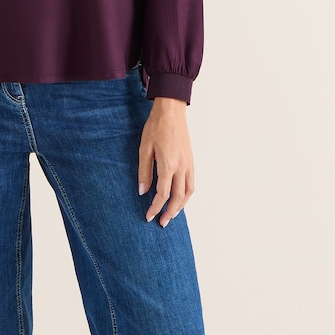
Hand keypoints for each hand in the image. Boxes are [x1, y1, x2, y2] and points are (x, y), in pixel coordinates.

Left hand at [138, 97, 193, 225]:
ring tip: (172, 214)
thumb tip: (142, 191)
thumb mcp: (144, 149)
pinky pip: (192, 182)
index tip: (148, 216)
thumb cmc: (155, 127)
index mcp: (168, 165)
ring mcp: (189, 164)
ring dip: (181, 206)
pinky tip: (180, 198)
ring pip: (188, 192)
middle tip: (162, 223)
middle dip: (170, 212)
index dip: (155, 208)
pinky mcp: (191, 160)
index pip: (162, 194)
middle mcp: (181, 167)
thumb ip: (144, 172)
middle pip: (178, 197)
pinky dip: (187, 194)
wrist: (172, 111)